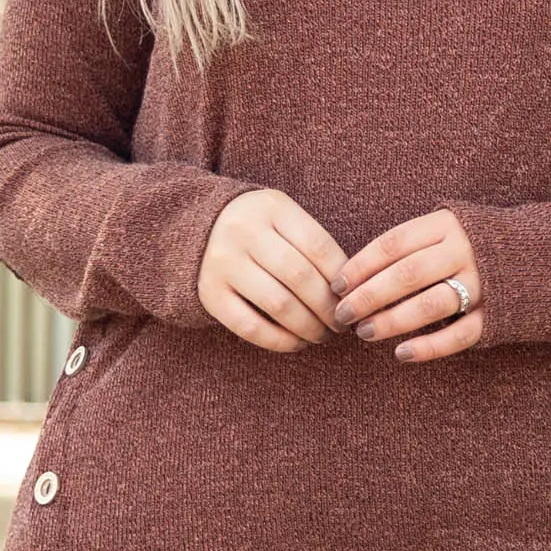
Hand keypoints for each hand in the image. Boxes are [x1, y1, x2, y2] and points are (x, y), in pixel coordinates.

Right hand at [198, 189, 346, 351]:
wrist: (196, 230)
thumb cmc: (258, 231)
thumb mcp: (282, 220)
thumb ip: (311, 245)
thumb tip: (350, 292)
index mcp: (271, 208)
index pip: (318, 246)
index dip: (343, 278)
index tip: (354, 296)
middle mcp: (244, 232)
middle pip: (300, 277)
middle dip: (328, 308)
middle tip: (341, 323)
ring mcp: (223, 263)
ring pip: (278, 304)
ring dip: (309, 327)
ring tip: (322, 335)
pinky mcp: (210, 294)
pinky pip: (251, 326)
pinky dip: (280, 341)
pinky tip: (297, 343)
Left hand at [333, 209, 483, 362]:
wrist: (542, 258)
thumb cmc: (475, 246)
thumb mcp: (445, 231)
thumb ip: (409, 247)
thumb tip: (355, 278)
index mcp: (447, 225)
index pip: (393, 243)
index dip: (361, 265)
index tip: (337, 285)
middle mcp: (465, 251)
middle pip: (407, 274)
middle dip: (369, 296)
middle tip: (343, 315)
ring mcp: (483, 284)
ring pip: (430, 305)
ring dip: (393, 321)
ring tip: (365, 333)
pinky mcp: (496, 315)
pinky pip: (458, 335)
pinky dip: (429, 347)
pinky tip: (401, 353)